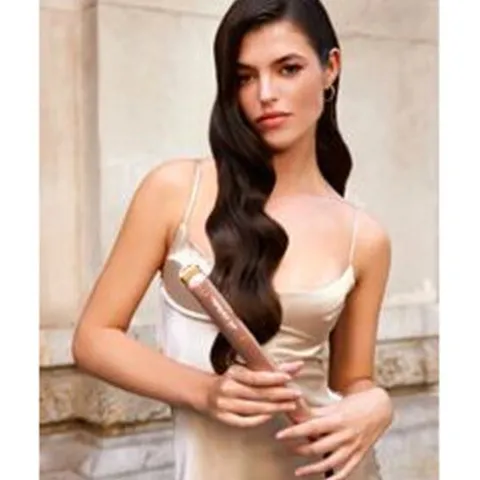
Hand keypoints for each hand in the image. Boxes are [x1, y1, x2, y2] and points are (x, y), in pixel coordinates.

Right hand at [205, 361, 304, 427]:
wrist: (203, 391)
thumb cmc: (229, 379)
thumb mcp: (244, 370)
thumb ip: (269, 369)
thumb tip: (296, 365)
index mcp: (232, 373)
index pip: (255, 377)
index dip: (272, 378)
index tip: (288, 377)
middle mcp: (228, 388)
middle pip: (258, 394)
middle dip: (280, 394)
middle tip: (297, 394)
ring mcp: (225, 405)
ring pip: (254, 408)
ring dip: (275, 407)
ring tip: (290, 405)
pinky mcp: (222, 418)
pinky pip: (244, 421)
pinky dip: (259, 419)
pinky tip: (271, 415)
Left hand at [275, 387, 392, 478]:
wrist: (381, 407)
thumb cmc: (354, 403)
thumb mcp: (334, 405)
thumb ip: (314, 411)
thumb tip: (293, 409)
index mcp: (337, 418)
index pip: (311, 426)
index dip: (294, 432)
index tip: (280, 435)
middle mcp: (345, 434)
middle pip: (318, 446)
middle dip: (300, 449)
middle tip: (286, 448)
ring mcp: (353, 447)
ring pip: (329, 462)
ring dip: (312, 469)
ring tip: (298, 471)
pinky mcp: (359, 455)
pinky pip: (346, 471)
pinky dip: (334, 479)